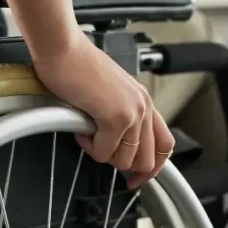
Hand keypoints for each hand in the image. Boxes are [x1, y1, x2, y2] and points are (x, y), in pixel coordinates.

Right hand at [31, 31, 174, 188]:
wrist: (63, 49)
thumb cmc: (77, 65)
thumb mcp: (109, 92)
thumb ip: (119, 114)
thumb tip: (116, 144)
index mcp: (144, 100)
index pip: (165, 145)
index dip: (152, 168)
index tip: (136, 178)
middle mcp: (143, 106)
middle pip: (148, 159)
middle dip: (122, 165)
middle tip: (103, 156)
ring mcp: (132, 112)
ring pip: (125, 160)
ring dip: (103, 154)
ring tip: (89, 134)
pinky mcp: (116, 118)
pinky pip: (104, 153)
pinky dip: (89, 147)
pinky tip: (81, 129)